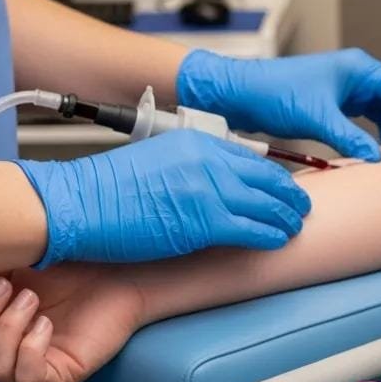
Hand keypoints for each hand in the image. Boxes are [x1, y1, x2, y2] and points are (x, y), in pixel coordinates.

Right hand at [0, 265, 142, 381]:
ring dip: (5, 328)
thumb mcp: (7, 268)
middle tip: (6, 287)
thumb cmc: (66, 270)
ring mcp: (35, 369)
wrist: (115, 272)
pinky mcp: (62, 376)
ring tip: (31, 299)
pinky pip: (27, 376)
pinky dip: (29, 346)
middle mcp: (8, 357)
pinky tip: (46, 323)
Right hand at [16, 129, 310, 266]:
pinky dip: (270, 235)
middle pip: (266, 177)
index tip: (284, 186)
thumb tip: (213, 190)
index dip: (273, 175)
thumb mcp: (156, 162)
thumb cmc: (105, 190)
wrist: (77, 204)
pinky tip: (279, 240)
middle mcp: (207, 160)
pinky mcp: (204, 221)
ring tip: (296, 226)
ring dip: (286, 217)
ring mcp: (208, 189)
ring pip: (266, 203)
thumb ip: (190, 170)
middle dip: (290, 194)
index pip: (249, 157)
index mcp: (194, 141)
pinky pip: (252, 229)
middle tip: (303, 206)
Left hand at [176, 47, 380, 161]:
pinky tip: (375, 153)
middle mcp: (357, 76)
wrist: (238, 93)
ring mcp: (346, 90)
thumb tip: (376, 158)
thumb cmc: (273, 92)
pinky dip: (374, 136)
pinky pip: (366, 121)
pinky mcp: (334, 105)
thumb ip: (349, 138)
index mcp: (359, 69)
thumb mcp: (315, 117)